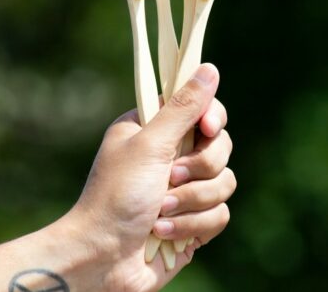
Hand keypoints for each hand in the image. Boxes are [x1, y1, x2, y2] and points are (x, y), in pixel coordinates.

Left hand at [62, 63, 234, 290]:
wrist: (102, 260)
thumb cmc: (116, 197)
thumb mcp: (150, 145)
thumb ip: (183, 108)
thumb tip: (210, 68)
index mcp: (156, 130)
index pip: (203, 109)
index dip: (211, 118)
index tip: (207, 127)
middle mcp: (173, 157)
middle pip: (221, 146)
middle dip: (199, 168)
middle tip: (169, 178)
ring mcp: (186, 191)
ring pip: (226, 182)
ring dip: (191, 201)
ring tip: (160, 212)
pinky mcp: (194, 221)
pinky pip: (220, 214)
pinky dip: (192, 225)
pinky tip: (163, 233)